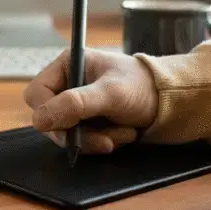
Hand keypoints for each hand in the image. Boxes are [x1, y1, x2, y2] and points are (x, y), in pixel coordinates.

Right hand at [24, 49, 158, 153]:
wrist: (173, 103)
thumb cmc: (143, 87)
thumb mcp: (110, 93)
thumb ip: (75, 104)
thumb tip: (40, 120)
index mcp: (67, 66)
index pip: (37, 94)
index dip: (48, 112)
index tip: (69, 125)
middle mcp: (68, 85)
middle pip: (50, 119)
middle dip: (79, 133)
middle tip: (105, 140)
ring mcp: (78, 106)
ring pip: (66, 135)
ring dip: (95, 140)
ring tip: (122, 133)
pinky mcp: (89, 123)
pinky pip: (82, 142)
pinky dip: (102, 143)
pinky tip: (121, 135)